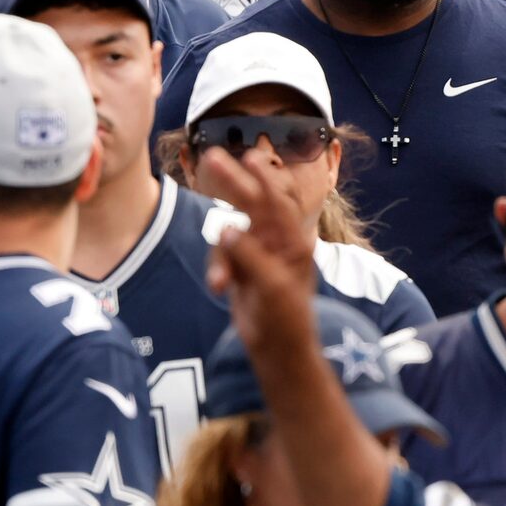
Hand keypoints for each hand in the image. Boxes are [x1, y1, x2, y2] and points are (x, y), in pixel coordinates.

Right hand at [196, 141, 321, 327]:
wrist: (278, 350)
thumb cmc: (286, 320)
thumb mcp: (272, 287)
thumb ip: (250, 255)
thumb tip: (227, 229)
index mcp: (293, 242)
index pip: (278, 202)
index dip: (263, 178)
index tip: (250, 156)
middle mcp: (276, 242)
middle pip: (252, 204)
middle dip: (232, 182)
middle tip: (212, 155)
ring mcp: (257, 254)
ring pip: (229, 237)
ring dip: (221, 258)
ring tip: (219, 285)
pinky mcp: (242, 269)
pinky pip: (222, 258)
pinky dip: (218, 271)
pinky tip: (218, 288)